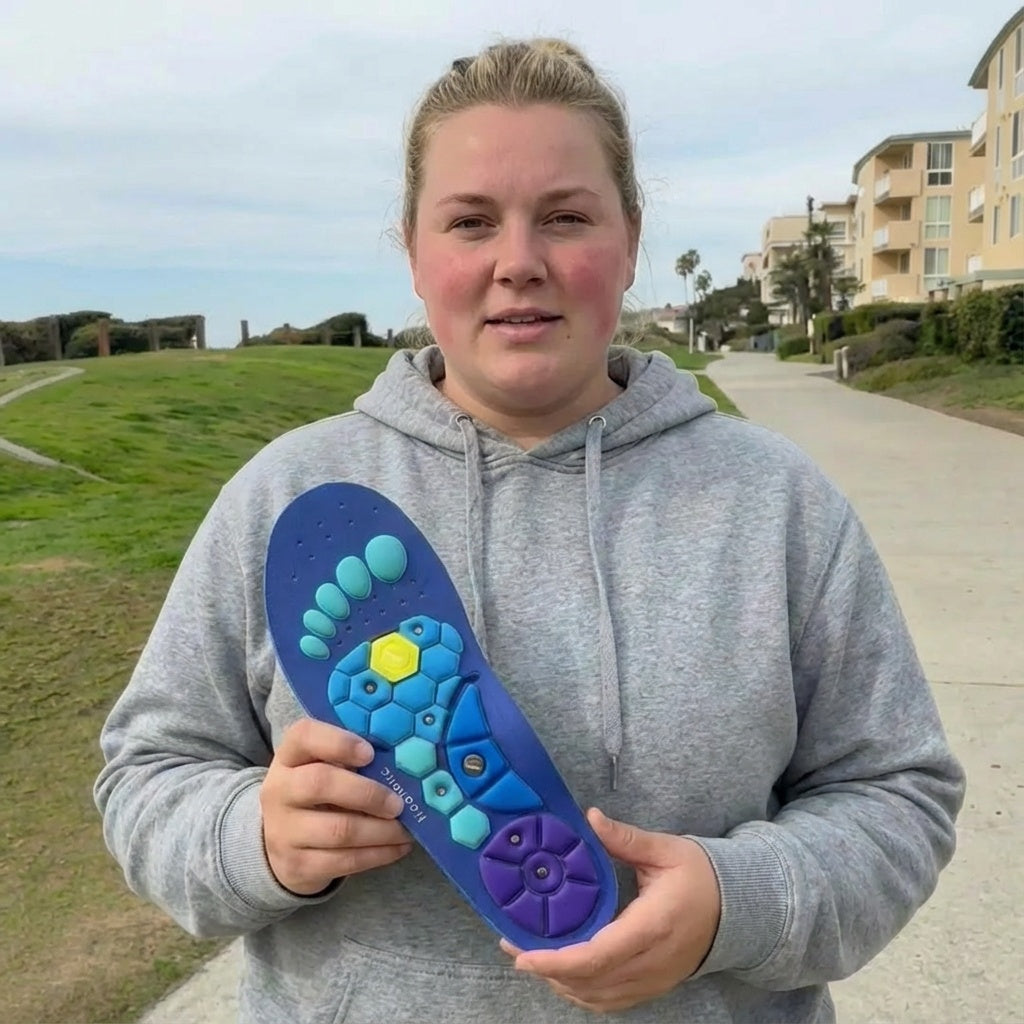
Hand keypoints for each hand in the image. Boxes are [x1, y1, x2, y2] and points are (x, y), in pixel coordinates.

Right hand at [260, 719, 412, 894]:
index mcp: (289, 756)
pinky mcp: (296, 865)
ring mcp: (283, 831)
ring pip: (338, 830)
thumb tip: (405, 763)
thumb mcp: (324, 767)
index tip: (370, 753)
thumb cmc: (318, 792)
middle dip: (367, 793)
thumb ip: (354, 759)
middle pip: (320, 783)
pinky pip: (344, 861)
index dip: (338, 742)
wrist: (281, 842)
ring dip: (381, 831)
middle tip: (399, 803)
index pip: (304, 735)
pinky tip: (399, 847)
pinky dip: (378, 855)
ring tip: (406, 829)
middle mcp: (279, 790)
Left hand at [502, 808, 720, 1013]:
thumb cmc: (701, 876)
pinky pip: (610, 1001)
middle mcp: (651, 962)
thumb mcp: (666, 850)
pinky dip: (582, 993)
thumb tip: (590, 817)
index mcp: (652, 926)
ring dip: (561, 984)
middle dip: (547, 970)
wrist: (740, 909)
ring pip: (597, 997)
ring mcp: (653, 980)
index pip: (597, 955)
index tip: (524, 954)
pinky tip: (563, 975)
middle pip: (590, 982)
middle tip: (514, 947)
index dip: (556, 961)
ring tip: (532, 958)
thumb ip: (625, 838)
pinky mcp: (653, 986)